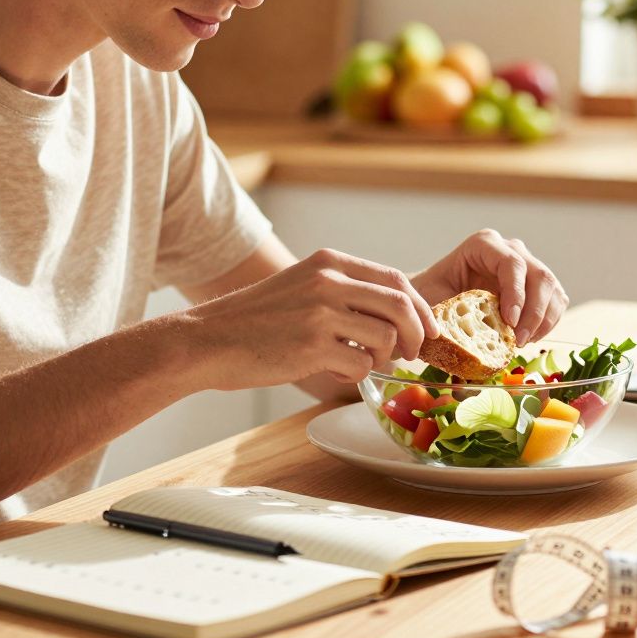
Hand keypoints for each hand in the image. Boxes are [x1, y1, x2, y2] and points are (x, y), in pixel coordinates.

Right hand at [183, 249, 438, 388]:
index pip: (395, 279)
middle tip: (409, 354)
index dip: (421, 308)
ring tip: (357, 363)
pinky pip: (360, 366)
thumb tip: (396, 315)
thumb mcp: (301, 286)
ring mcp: (320, 312)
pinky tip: (332, 371)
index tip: (429, 329)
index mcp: (329, 262)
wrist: (207, 341)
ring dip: (381, 359)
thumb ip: (344, 291)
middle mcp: (328, 281)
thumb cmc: (256, 321)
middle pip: (401, 305)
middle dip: (416, 334)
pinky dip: (354, 375)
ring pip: (386, 338)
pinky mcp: (311, 346)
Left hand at [410, 229, 568, 345]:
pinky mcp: (536, 285)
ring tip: (521, 343)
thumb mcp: (431, 297)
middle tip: (518, 340)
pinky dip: (548, 323)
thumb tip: (455, 331)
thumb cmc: (430, 294)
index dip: (516, 293)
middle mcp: (509, 249)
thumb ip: (442, 309)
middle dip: (534, 312)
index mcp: (483, 244)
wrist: (436, 294)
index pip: (512, 263)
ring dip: (544, 320)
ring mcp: (527, 264)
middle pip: (540, 276)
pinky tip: (529, 338)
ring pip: (552, 289)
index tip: (509, 322)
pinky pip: (556, 301)